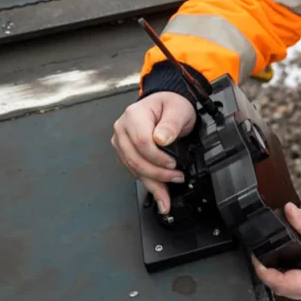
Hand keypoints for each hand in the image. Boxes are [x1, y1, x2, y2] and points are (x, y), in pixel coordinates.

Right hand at [111, 91, 195, 214]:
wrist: (166, 106)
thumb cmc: (172, 105)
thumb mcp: (178, 110)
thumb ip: (171, 124)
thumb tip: (161, 139)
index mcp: (134, 115)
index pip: (142, 142)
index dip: (158, 157)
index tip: (173, 164)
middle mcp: (123, 128)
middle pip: (135, 159)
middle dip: (157, 174)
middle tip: (177, 179)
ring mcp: (121, 141)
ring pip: (133, 168)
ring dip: (153, 183)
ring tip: (168, 194)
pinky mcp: (124, 152)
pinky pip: (134, 170)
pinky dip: (148, 182)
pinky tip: (159, 192)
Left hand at [252, 202, 300, 300]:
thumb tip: (286, 210)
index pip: (281, 284)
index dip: (264, 272)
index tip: (255, 258)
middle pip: (282, 289)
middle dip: (267, 274)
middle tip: (258, 256)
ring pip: (288, 289)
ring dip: (276, 276)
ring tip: (266, 258)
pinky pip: (296, 285)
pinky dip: (286, 275)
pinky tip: (281, 262)